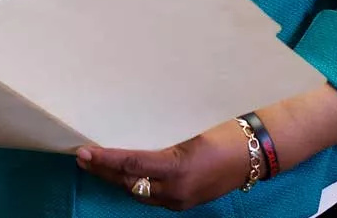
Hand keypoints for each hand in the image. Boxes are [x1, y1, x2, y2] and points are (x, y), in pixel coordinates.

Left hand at [76, 120, 249, 210]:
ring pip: (138, 193)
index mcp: (178, 167)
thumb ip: (162, 140)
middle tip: (82, 157)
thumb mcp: (190, 132)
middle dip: (104, 171)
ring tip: (95, 166)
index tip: (85, 151)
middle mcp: (177, 190)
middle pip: (129, 182)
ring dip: (116, 180)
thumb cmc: (225, 132)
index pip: (132, 164)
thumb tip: (131, 134)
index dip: (106, 159)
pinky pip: (152, 196)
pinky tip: (124, 175)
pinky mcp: (184, 204)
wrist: (255, 154)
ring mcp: (181, 200)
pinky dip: (135, 185)